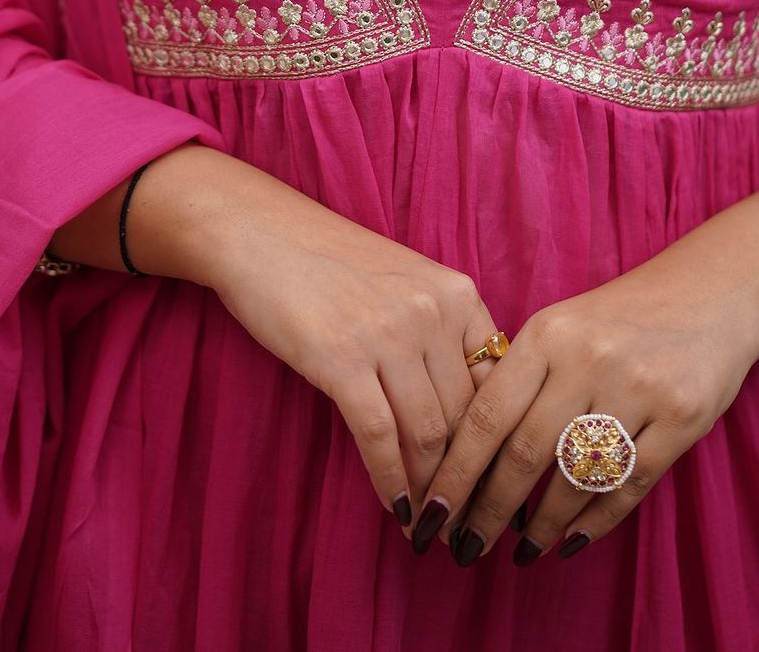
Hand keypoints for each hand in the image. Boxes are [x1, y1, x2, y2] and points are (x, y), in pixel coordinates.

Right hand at [173, 146, 503, 533]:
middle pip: (466, 416)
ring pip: (428, 434)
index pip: (495, 382)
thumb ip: (443, 332)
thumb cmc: (332, 263)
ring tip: (429, 524)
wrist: (262, 235)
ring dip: (430, 489)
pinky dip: (391, 481)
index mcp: (458, 292)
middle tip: (466, 519)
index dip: (496, 440)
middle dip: (466, 476)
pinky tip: (395, 508)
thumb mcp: (407, 283)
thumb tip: (468, 414)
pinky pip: (379, 437)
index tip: (493, 480)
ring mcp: (389, 335)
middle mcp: (434, 311)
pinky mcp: (342, 360)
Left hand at [408, 251, 758, 565]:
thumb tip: (466, 455)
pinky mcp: (681, 417)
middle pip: (524, 453)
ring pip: (573, 476)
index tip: (431, 513)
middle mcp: (586, 360)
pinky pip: (628, 486)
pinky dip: (594, 522)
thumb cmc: (618, 318)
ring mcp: (637, 388)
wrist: (711, 292)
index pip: (487, 415)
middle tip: (465, 548)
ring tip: (520, 552)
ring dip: (540, 525)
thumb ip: (518, 378)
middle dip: (489, 510)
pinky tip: (570, 541)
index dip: (456, 472)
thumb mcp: (560, 326)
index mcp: (546, 334)